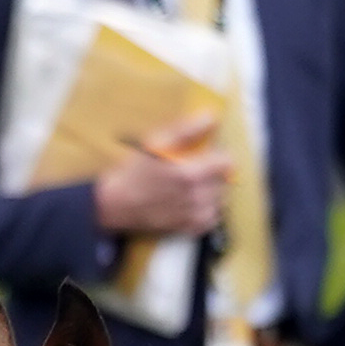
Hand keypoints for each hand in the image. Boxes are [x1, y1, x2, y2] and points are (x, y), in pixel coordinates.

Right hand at [91, 115, 228, 239]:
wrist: (117, 204)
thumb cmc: (134, 172)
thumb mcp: (156, 143)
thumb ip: (187, 129)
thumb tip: (211, 116)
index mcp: (191, 174)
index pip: (227, 163)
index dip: (216, 155)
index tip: (204, 155)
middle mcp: (197, 197)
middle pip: (224, 180)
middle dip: (213, 172)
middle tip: (193, 169)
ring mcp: (195, 216)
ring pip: (220, 199)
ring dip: (211, 190)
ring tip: (191, 186)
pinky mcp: (191, 229)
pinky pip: (213, 217)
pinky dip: (206, 209)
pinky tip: (190, 201)